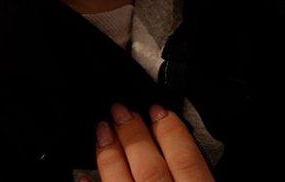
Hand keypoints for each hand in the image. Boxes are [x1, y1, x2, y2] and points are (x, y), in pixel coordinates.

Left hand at [86, 103, 213, 181]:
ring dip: (110, 155)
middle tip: (121, 110)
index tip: (159, 110)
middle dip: (134, 135)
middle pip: (150, 169)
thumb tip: (191, 155)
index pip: (186, 161)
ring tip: (102, 130)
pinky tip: (83, 175)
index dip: (172, 132)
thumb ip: (201, 174)